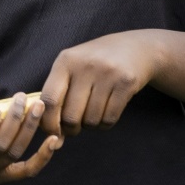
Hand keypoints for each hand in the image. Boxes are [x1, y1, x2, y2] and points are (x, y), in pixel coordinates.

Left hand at [40, 31, 170, 135]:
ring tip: (93, 113)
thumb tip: (52, 137)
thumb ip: (58, 95)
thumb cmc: (97, 63)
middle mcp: (85, 65)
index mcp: (66, 61)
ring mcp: (107, 73)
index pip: (49, 100)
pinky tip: (106, 112)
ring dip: (91, 125)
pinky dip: (105, 123)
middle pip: (71, 116)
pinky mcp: (126, 83)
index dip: (49, 122)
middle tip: (76, 125)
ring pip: (91, 120)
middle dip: (72, 129)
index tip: (53, 131)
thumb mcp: (73, 66)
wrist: (136, 48)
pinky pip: (109, 119)